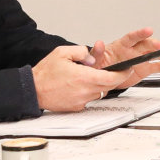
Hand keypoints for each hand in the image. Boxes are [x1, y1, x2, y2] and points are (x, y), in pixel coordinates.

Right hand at [32, 40, 159, 111]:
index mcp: (85, 77)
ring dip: (99, 84)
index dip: (123, 74)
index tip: (128, 69)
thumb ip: (82, 52)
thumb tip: (93, 57)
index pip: (112, 78)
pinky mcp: (76, 107)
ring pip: (99, 92)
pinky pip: (89, 98)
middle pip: (109, 86)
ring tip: (88, 75)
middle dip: (114, 78)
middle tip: (116, 71)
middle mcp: (85, 91)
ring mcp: (81, 101)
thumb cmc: (45, 73)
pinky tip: (78, 85)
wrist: (32, 90)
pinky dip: (88, 91)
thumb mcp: (63, 52)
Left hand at [91, 26, 159, 66]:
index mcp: (121, 46)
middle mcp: (133, 51)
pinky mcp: (145, 69)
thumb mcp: (95, 61)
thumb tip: (99, 43)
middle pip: (147, 45)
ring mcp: (141, 59)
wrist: (103, 79)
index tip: (149, 30)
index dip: (140, 34)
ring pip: (156, 55)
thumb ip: (97, 53)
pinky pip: (159, 67)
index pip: (132, 38)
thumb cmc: (99, 67)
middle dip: (155, 45)